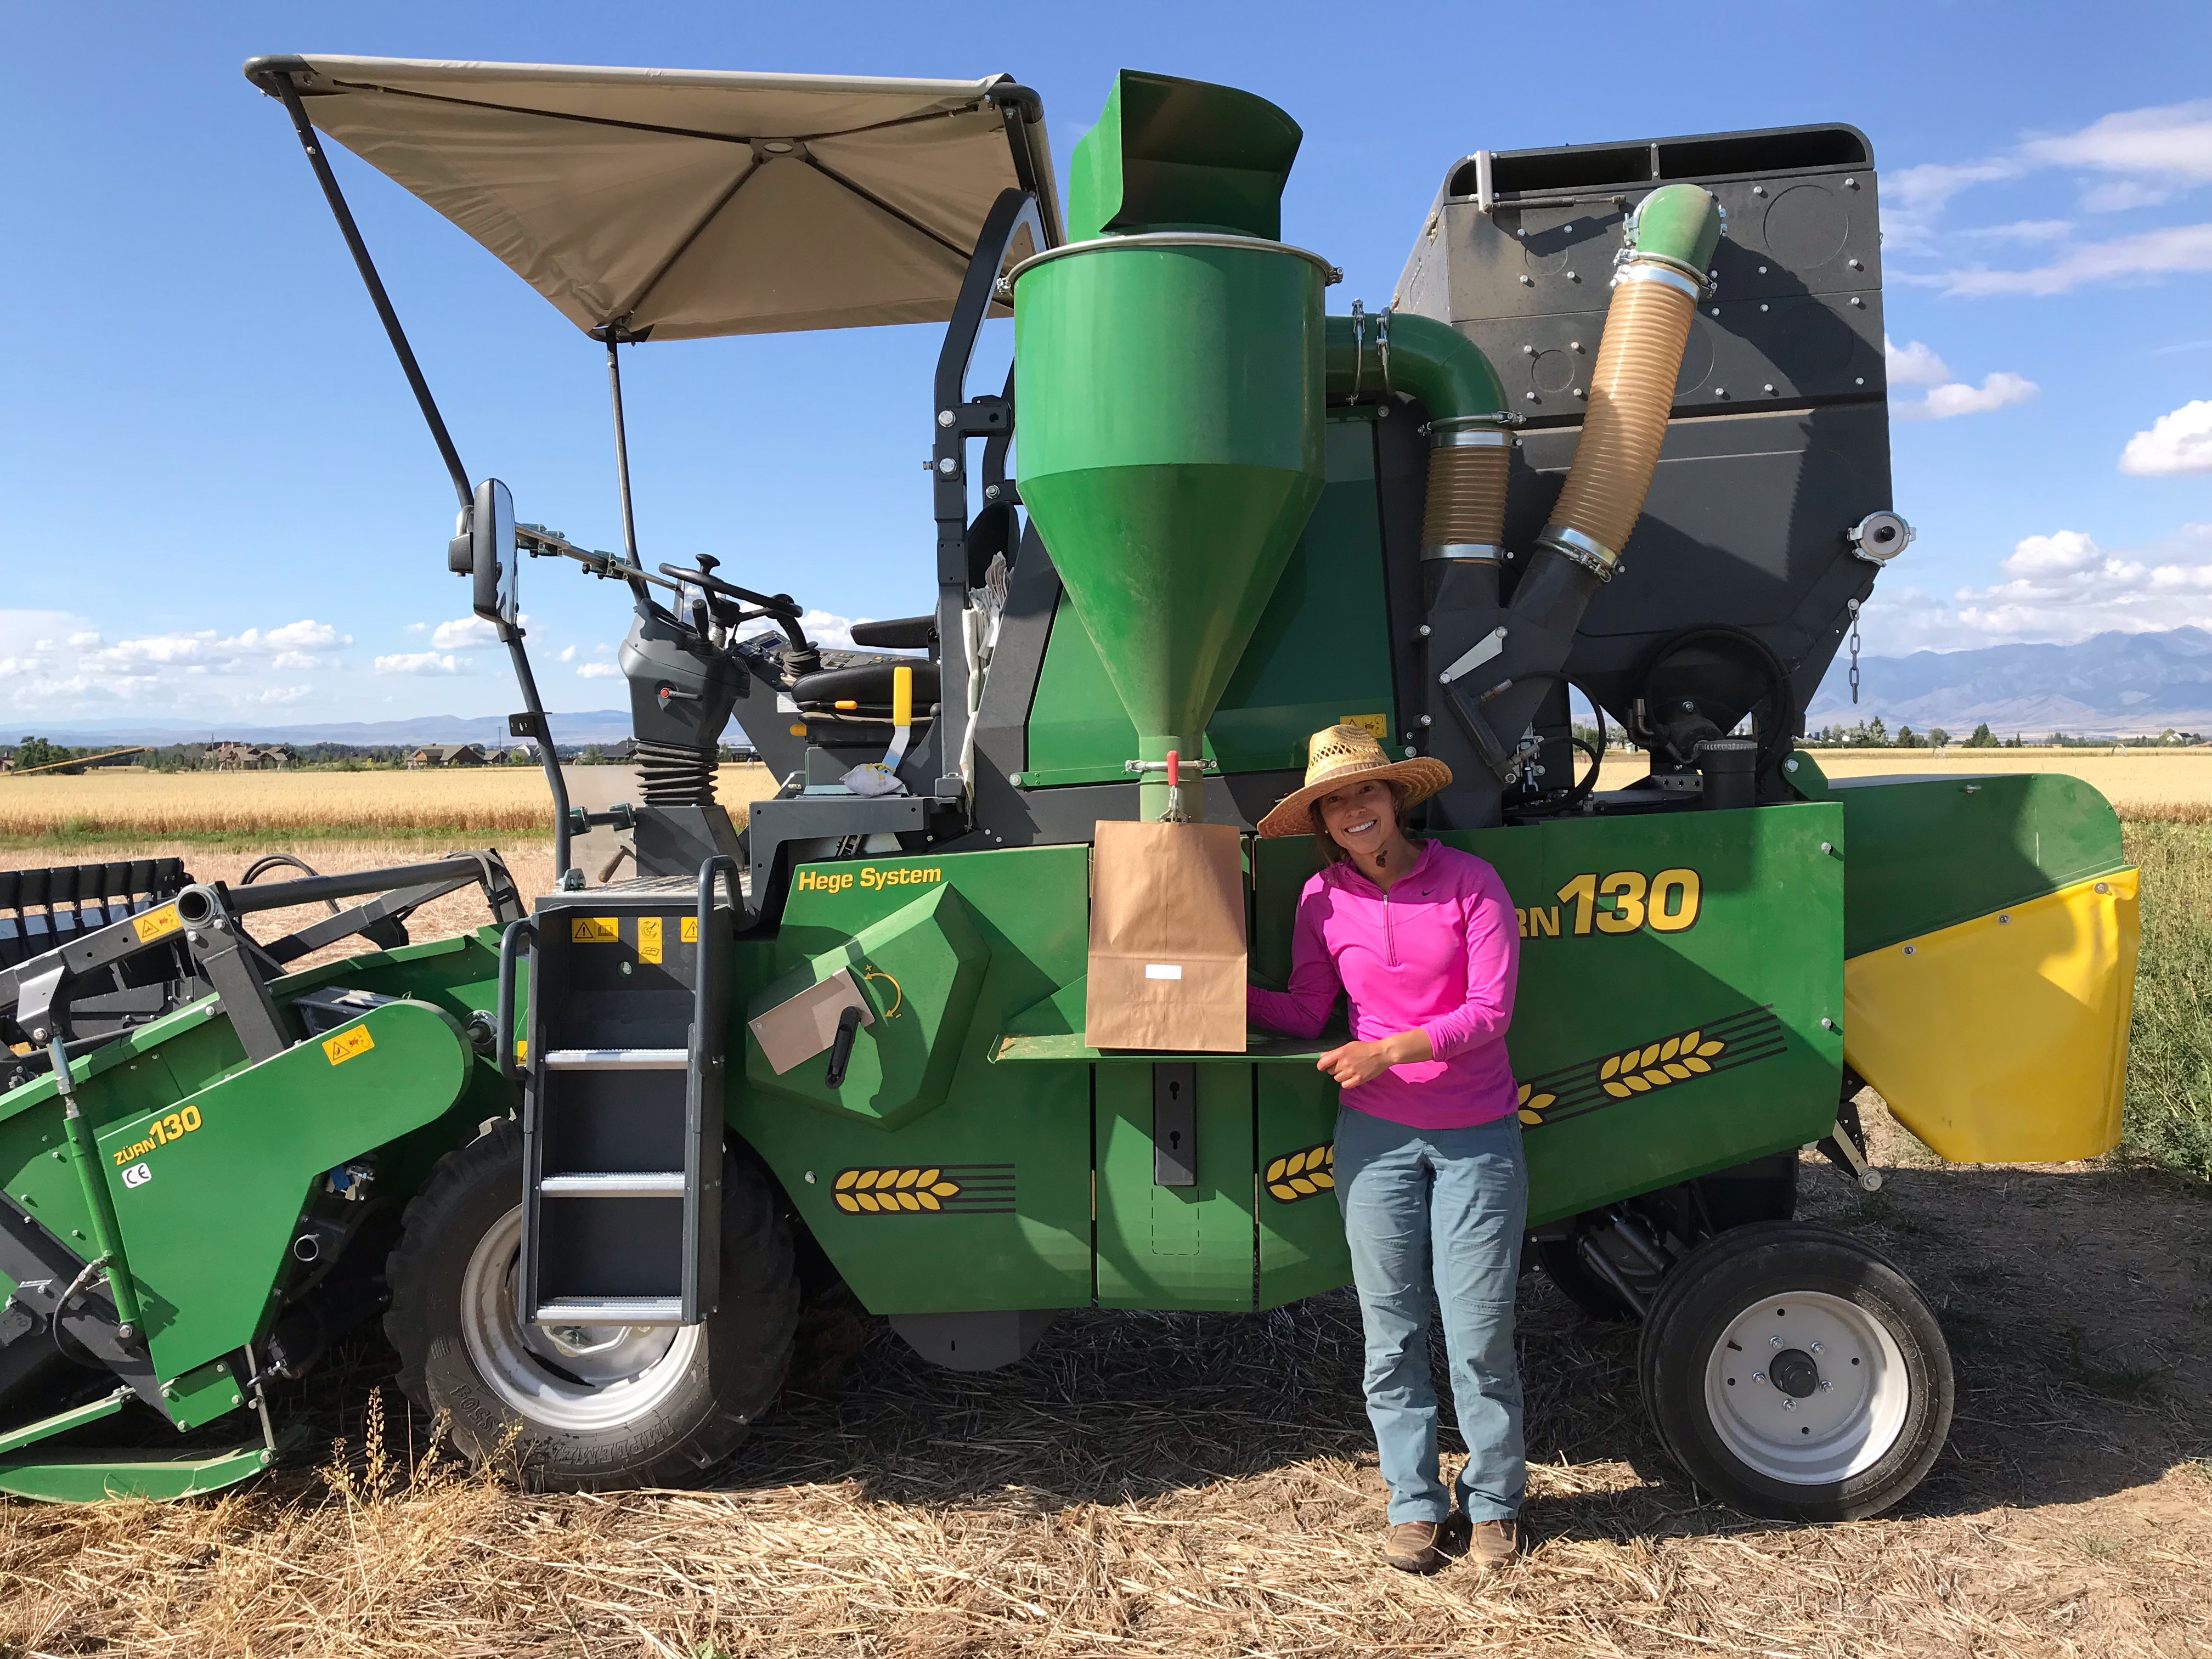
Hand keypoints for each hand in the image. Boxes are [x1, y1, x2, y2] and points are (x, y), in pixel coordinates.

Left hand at [1316, 1030, 1430, 1087]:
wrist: (1381, 1054)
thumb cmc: (1365, 1048)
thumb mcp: (1349, 1046)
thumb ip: (1335, 1052)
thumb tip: (1322, 1057)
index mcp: (1341, 1052)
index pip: (1323, 1062)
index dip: (1321, 1065)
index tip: (1322, 1067)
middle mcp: (1344, 1062)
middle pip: (1331, 1071)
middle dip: (1335, 1069)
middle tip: (1344, 1065)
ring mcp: (1351, 1072)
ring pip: (1337, 1079)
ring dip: (1341, 1076)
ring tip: (1349, 1071)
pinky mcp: (1358, 1079)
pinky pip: (1345, 1085)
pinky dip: (1346, 1082)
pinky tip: (1351, 1077)